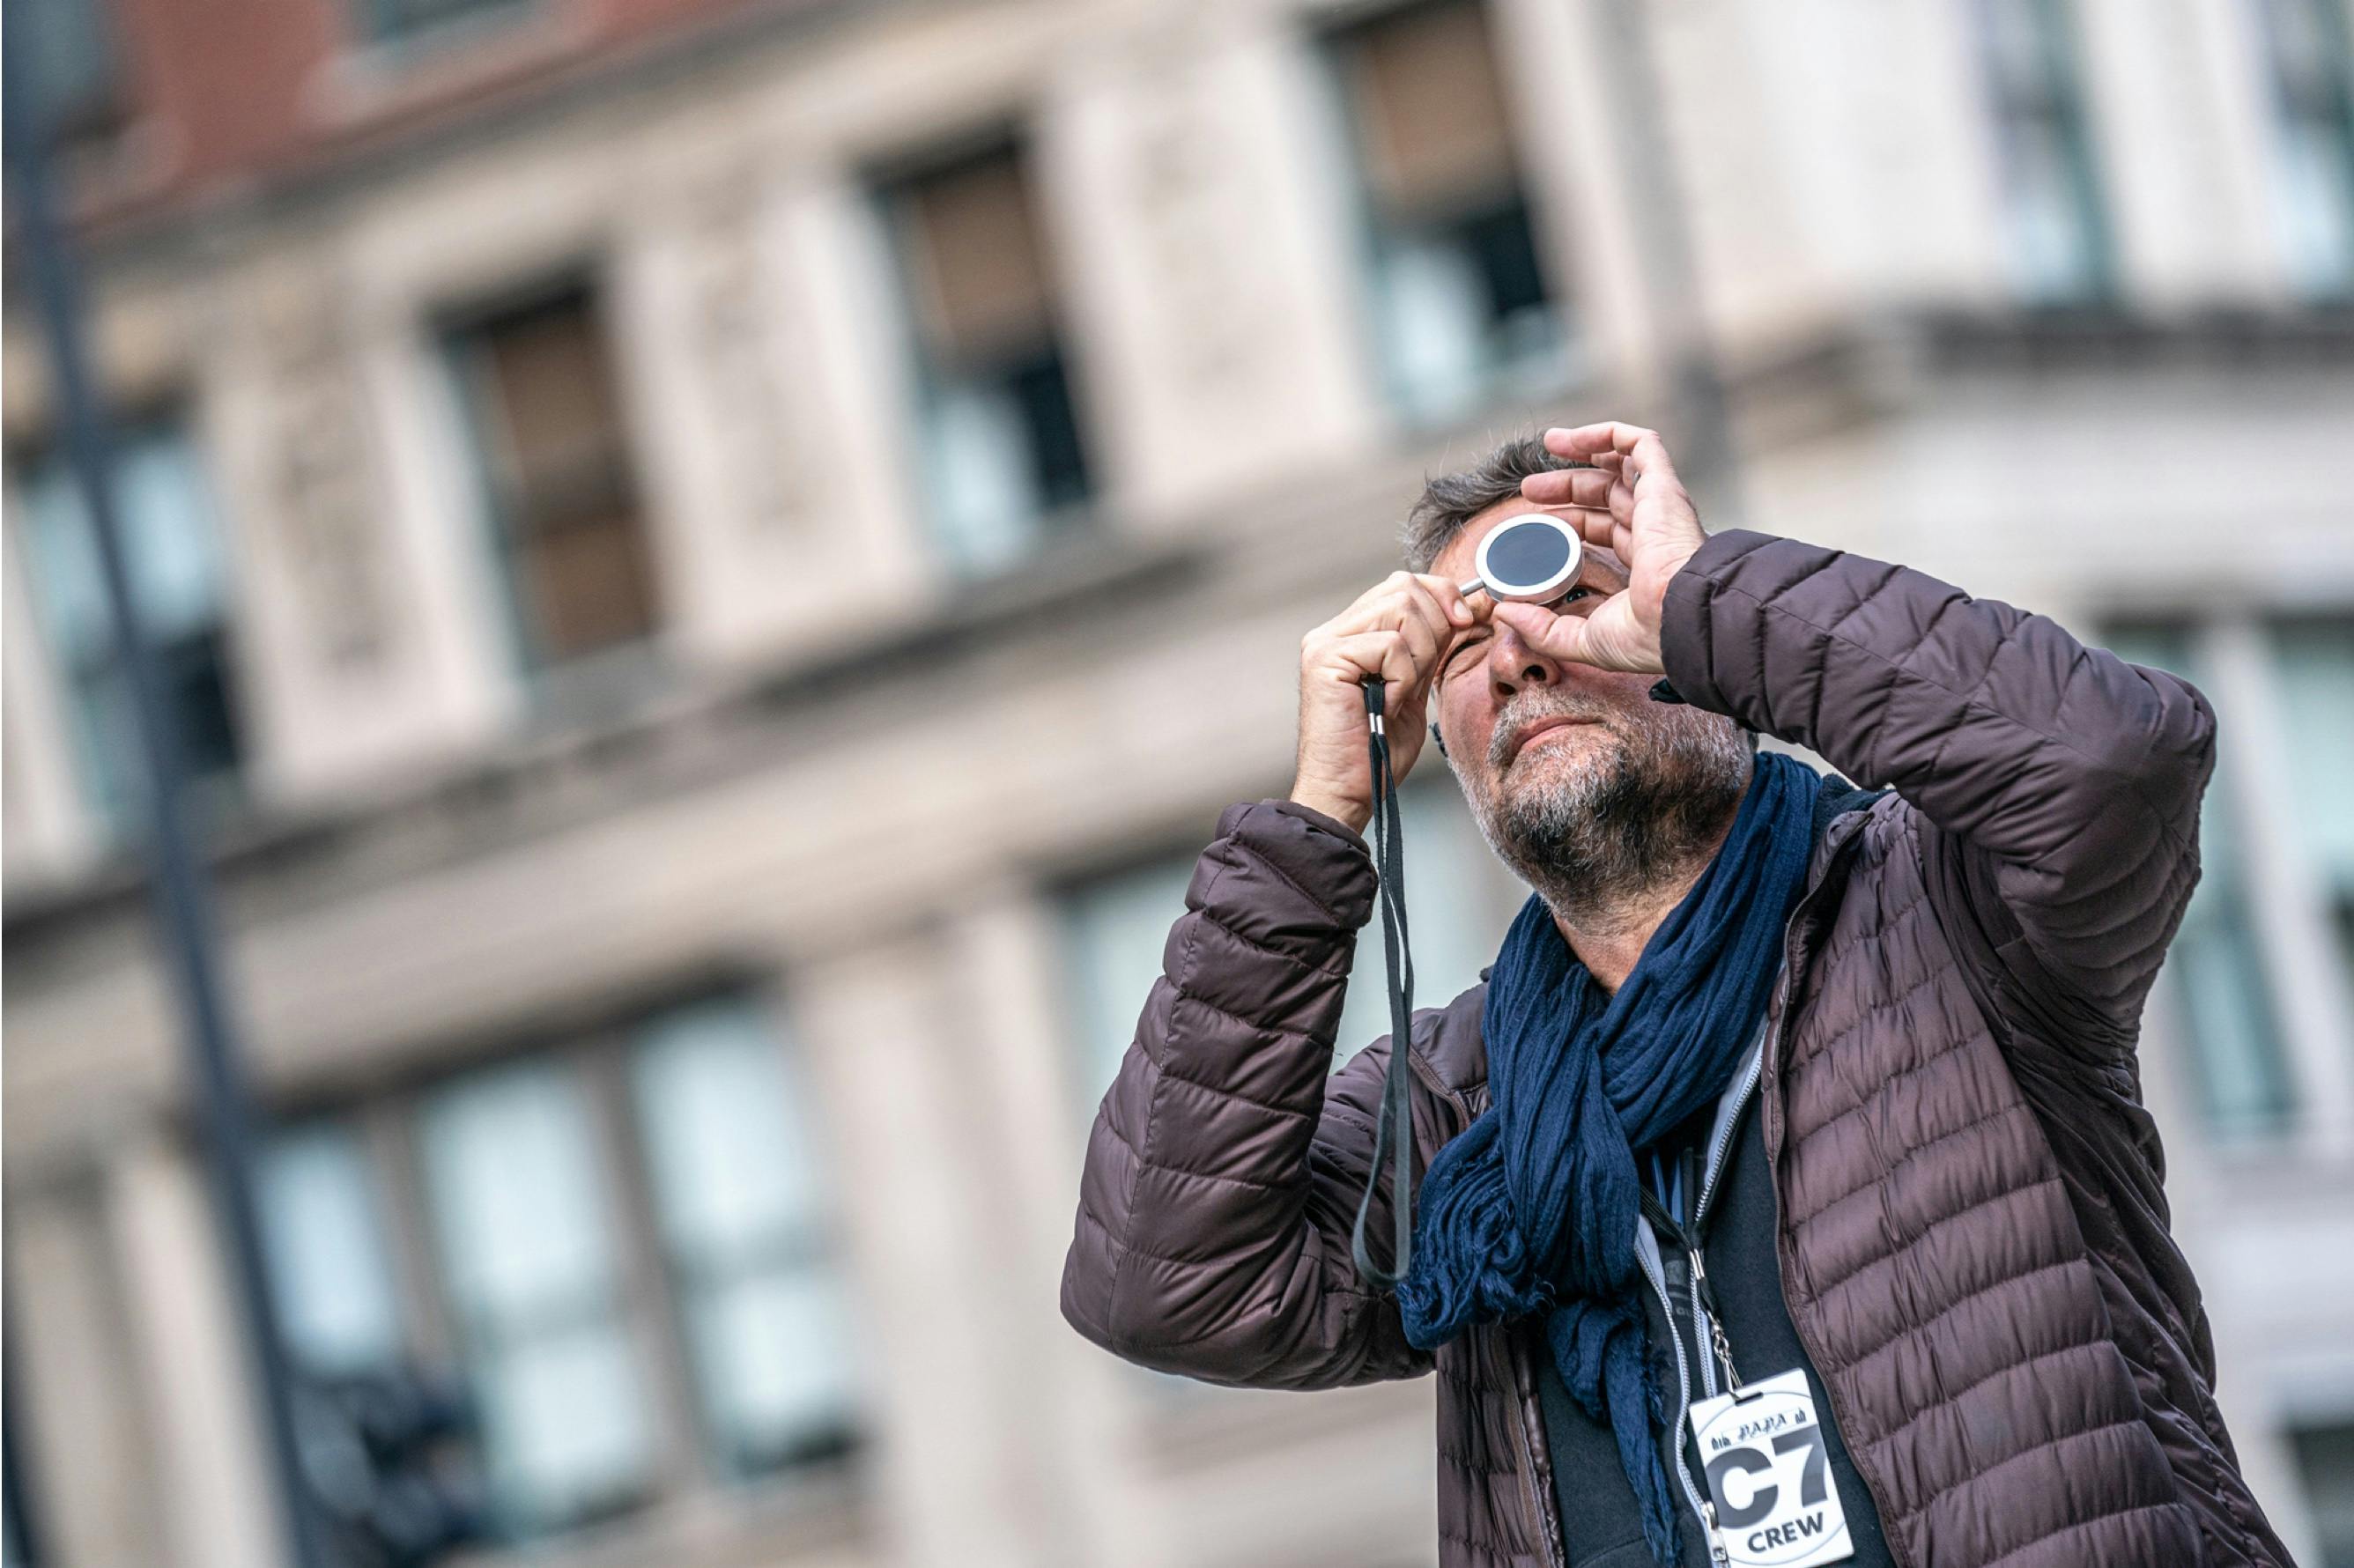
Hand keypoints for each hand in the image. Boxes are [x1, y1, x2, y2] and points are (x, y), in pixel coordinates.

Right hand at [1291, 571, 1476, 833]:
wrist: (1347, 792)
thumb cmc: (1378, 750)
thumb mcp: (1415, 685)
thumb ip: (1431, 644)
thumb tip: (1473, 602)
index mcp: (1353, 632)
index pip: (1404, 584)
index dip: (1443, 596)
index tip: (1468, 622)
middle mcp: (1333, 630)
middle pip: (1405, 587)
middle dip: (1436, 628)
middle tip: (1426, 675)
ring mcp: (1325, 643)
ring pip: (1401, 609)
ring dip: (1420, 656)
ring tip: (1401, 694)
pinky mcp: (1325, 659)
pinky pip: (1390, 646)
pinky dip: (1403, 679)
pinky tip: (1387, 707)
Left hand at [1499, 423, 1707, 673]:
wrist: (1679, 616)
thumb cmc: (1644, 634)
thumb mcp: (1582, 638)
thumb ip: (1543, 629)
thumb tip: (1505, 613)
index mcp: (1644, 564)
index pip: (1605, 532)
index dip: (1571, 525)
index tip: (1536, 527)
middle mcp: (1654, 530)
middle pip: (1606, 496)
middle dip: (1567, 487)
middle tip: (1530, 489)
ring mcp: (1660, 506)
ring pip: (1622, 464)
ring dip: (1584, 451)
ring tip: (1548, 445)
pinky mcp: (1662, 485)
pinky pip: (1640, 444)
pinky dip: (1607, 434)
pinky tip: (1569, 438)